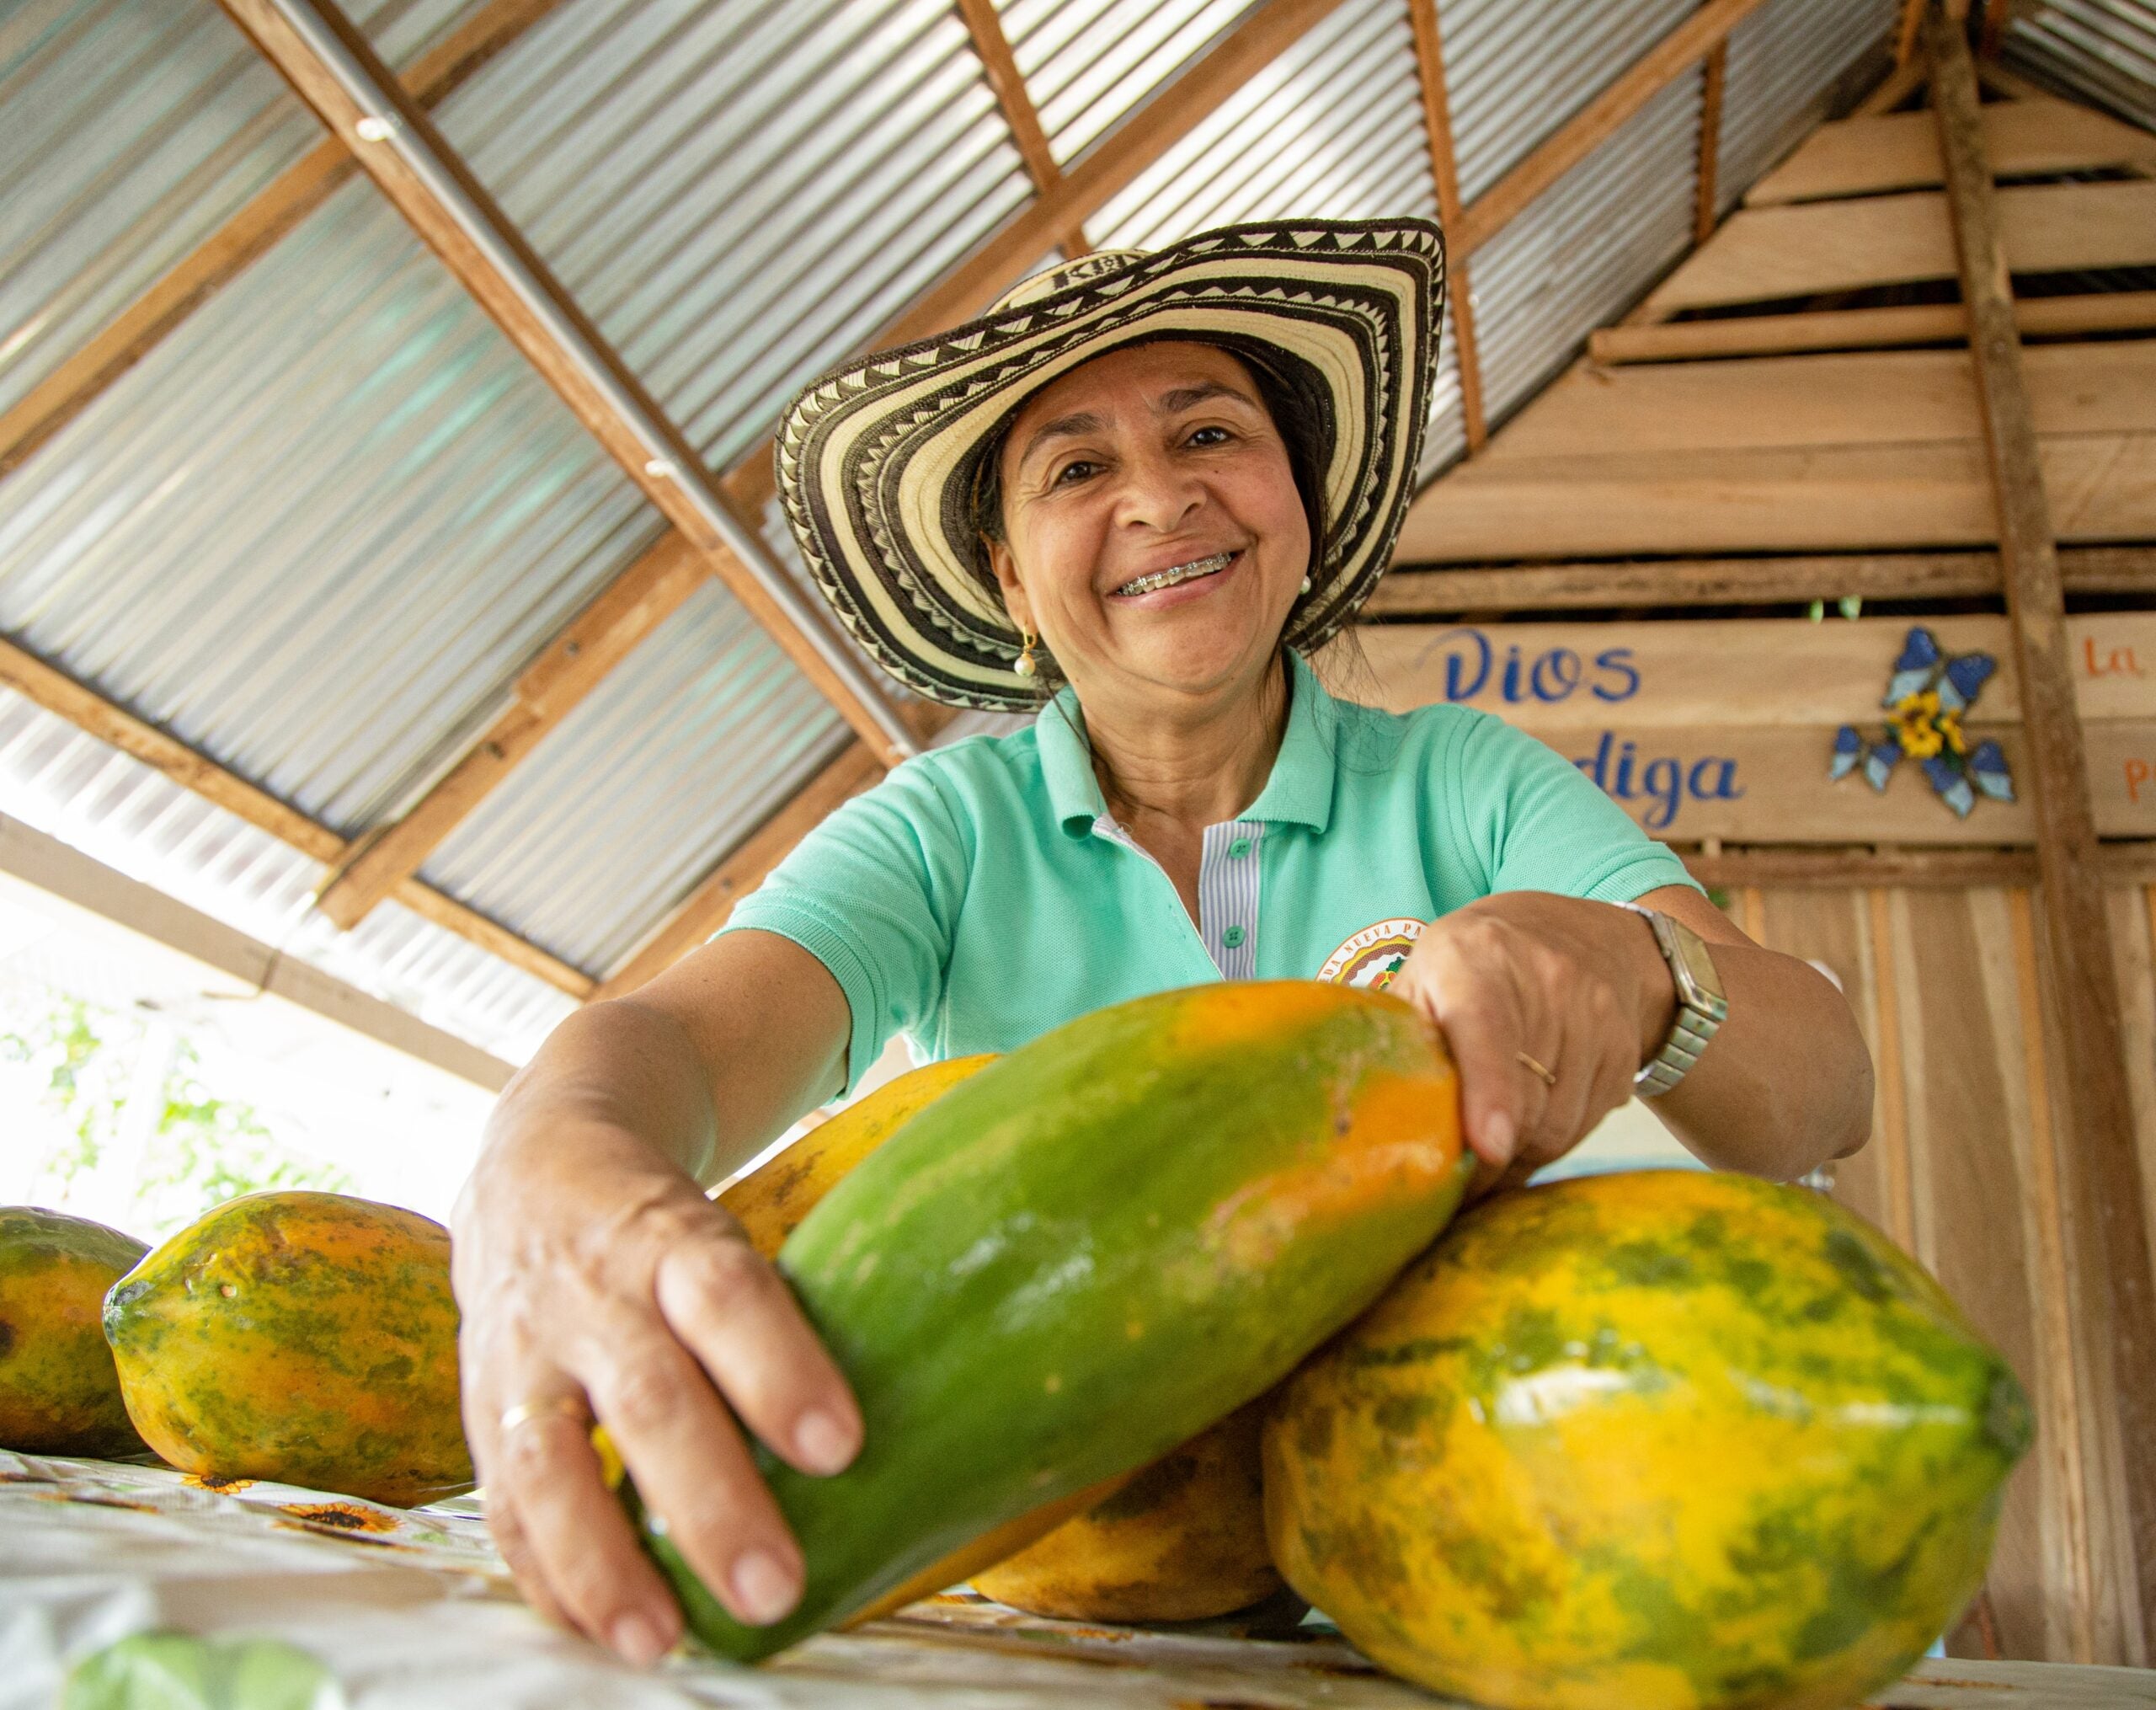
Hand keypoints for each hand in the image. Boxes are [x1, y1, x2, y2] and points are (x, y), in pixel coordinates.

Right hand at [451, 1117, 861, 1663]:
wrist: (531, 1166)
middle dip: (711, 1500)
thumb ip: (788, 1308)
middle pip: (650, 1394)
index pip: (727, 1292)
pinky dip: (548, 1574)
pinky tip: (599, 1630)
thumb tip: (930, 1391)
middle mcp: (594, 1293)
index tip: (841, 1446)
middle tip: (776, 1586)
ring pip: (552, 1461)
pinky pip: (504, 1500)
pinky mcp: (483, 1406)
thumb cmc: (669, 1223)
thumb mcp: (724, 1227)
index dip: (780, 1367)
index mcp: (670, 1236)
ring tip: (662, 1640)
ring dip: (605, 1561)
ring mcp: (528, 1352)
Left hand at [1385, 893, 1672, 1197]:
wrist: (1572, 932)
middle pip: (1527, 1098)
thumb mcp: (1423, 978)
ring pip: (1559, 1124)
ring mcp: (1594, 1011)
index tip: (1488, 1147)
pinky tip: (1527, 1127)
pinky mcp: (1623, 1046)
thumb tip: (1357, 1109)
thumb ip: (1397, 1035)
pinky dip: (1552, 1142)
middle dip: (1488, 1159)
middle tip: (1457, 1184)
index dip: (1489, 1091)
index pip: (1486, 1028)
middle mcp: (1545, 978)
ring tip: (1488, 1152)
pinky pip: (1587, 1124)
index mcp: (1473, 959)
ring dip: (1519, 1155)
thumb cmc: (1471, 965)